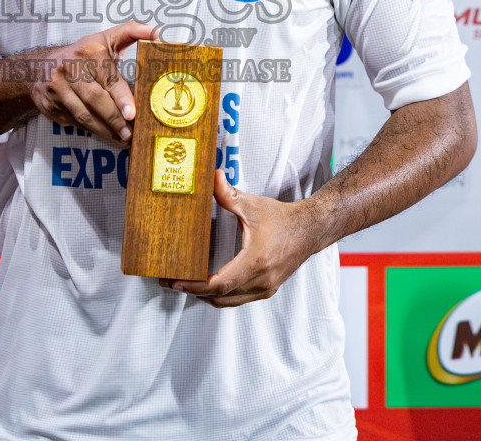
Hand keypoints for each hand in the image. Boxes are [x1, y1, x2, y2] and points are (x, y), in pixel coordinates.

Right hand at [23, 20, 153, 144]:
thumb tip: (157, 32)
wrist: (38, 66)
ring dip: (105, 130)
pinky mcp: (51, 106)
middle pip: (95, 100)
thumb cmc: (81, 54)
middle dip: (115, 119)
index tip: (132, 113)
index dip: (120, 97)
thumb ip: (131, 32)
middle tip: (131, 134)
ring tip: (123, 138)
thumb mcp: (104, 38)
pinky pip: (75, 122)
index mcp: (88, 53)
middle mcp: (70, 70)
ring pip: (84, 115)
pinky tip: (107, 135)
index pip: (107, 78)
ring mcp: (58, 90)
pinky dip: (93, 131)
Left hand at [162, 171, 318, 307]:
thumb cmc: (284, 219)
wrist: (310, 230)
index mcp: (255, 261)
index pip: (219, 284)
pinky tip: (209, 286)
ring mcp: (265, 288)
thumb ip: (229, 194)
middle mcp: (261, 281)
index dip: (194, 286)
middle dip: (193, 291)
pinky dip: (221, 296)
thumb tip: (212, 178)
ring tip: (185, 284)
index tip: (175, 281)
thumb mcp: (253, 205)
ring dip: (206, 296)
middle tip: (170, 282)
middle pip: (220, 297)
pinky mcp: (267, 289)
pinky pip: (238, 299)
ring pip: (229, 302)